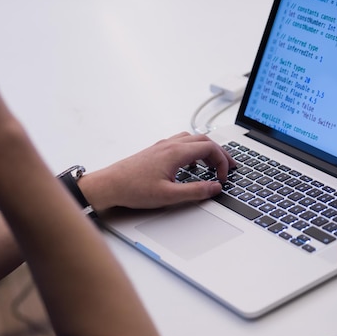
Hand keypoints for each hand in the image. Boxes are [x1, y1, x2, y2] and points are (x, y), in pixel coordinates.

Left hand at [80, 132, 236, 210]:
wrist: (108, 185)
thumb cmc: (133, 189)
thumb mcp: (169, 196)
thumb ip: (195, 191)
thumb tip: (215, 188)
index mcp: (175, 152)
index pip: (210, 148)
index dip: (222, 161)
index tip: (223, 177)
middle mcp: (169, 145)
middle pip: (203, 140)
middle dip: (219, 153)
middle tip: (228, 167)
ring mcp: (161, 146)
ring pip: (192, 139)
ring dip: (206, 150)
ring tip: (212, 165)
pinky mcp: (155, 151)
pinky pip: (180, 144)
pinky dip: (192, 151)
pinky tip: (190, 166)